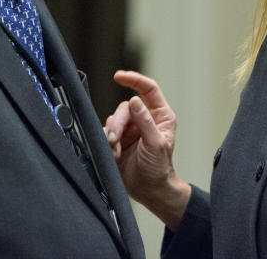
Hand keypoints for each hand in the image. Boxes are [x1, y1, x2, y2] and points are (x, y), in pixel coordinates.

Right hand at [105, 70, 190, 229]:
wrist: (149, 191)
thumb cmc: (159, 169)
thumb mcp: (155, 145)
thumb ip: (145, 122)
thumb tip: (134, 101)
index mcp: (160, 116)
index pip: (148, 89)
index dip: (134, 79)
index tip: (119, 76)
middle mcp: (144, 119)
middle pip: (125, 107)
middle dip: (118, 122)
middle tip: (115, 139)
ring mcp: (131, 129)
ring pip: (114, 119)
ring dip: (112, 133)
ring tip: (115, 149)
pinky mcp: (118, 140)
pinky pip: (106, 131)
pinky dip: (106, 141)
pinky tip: (113, 153)